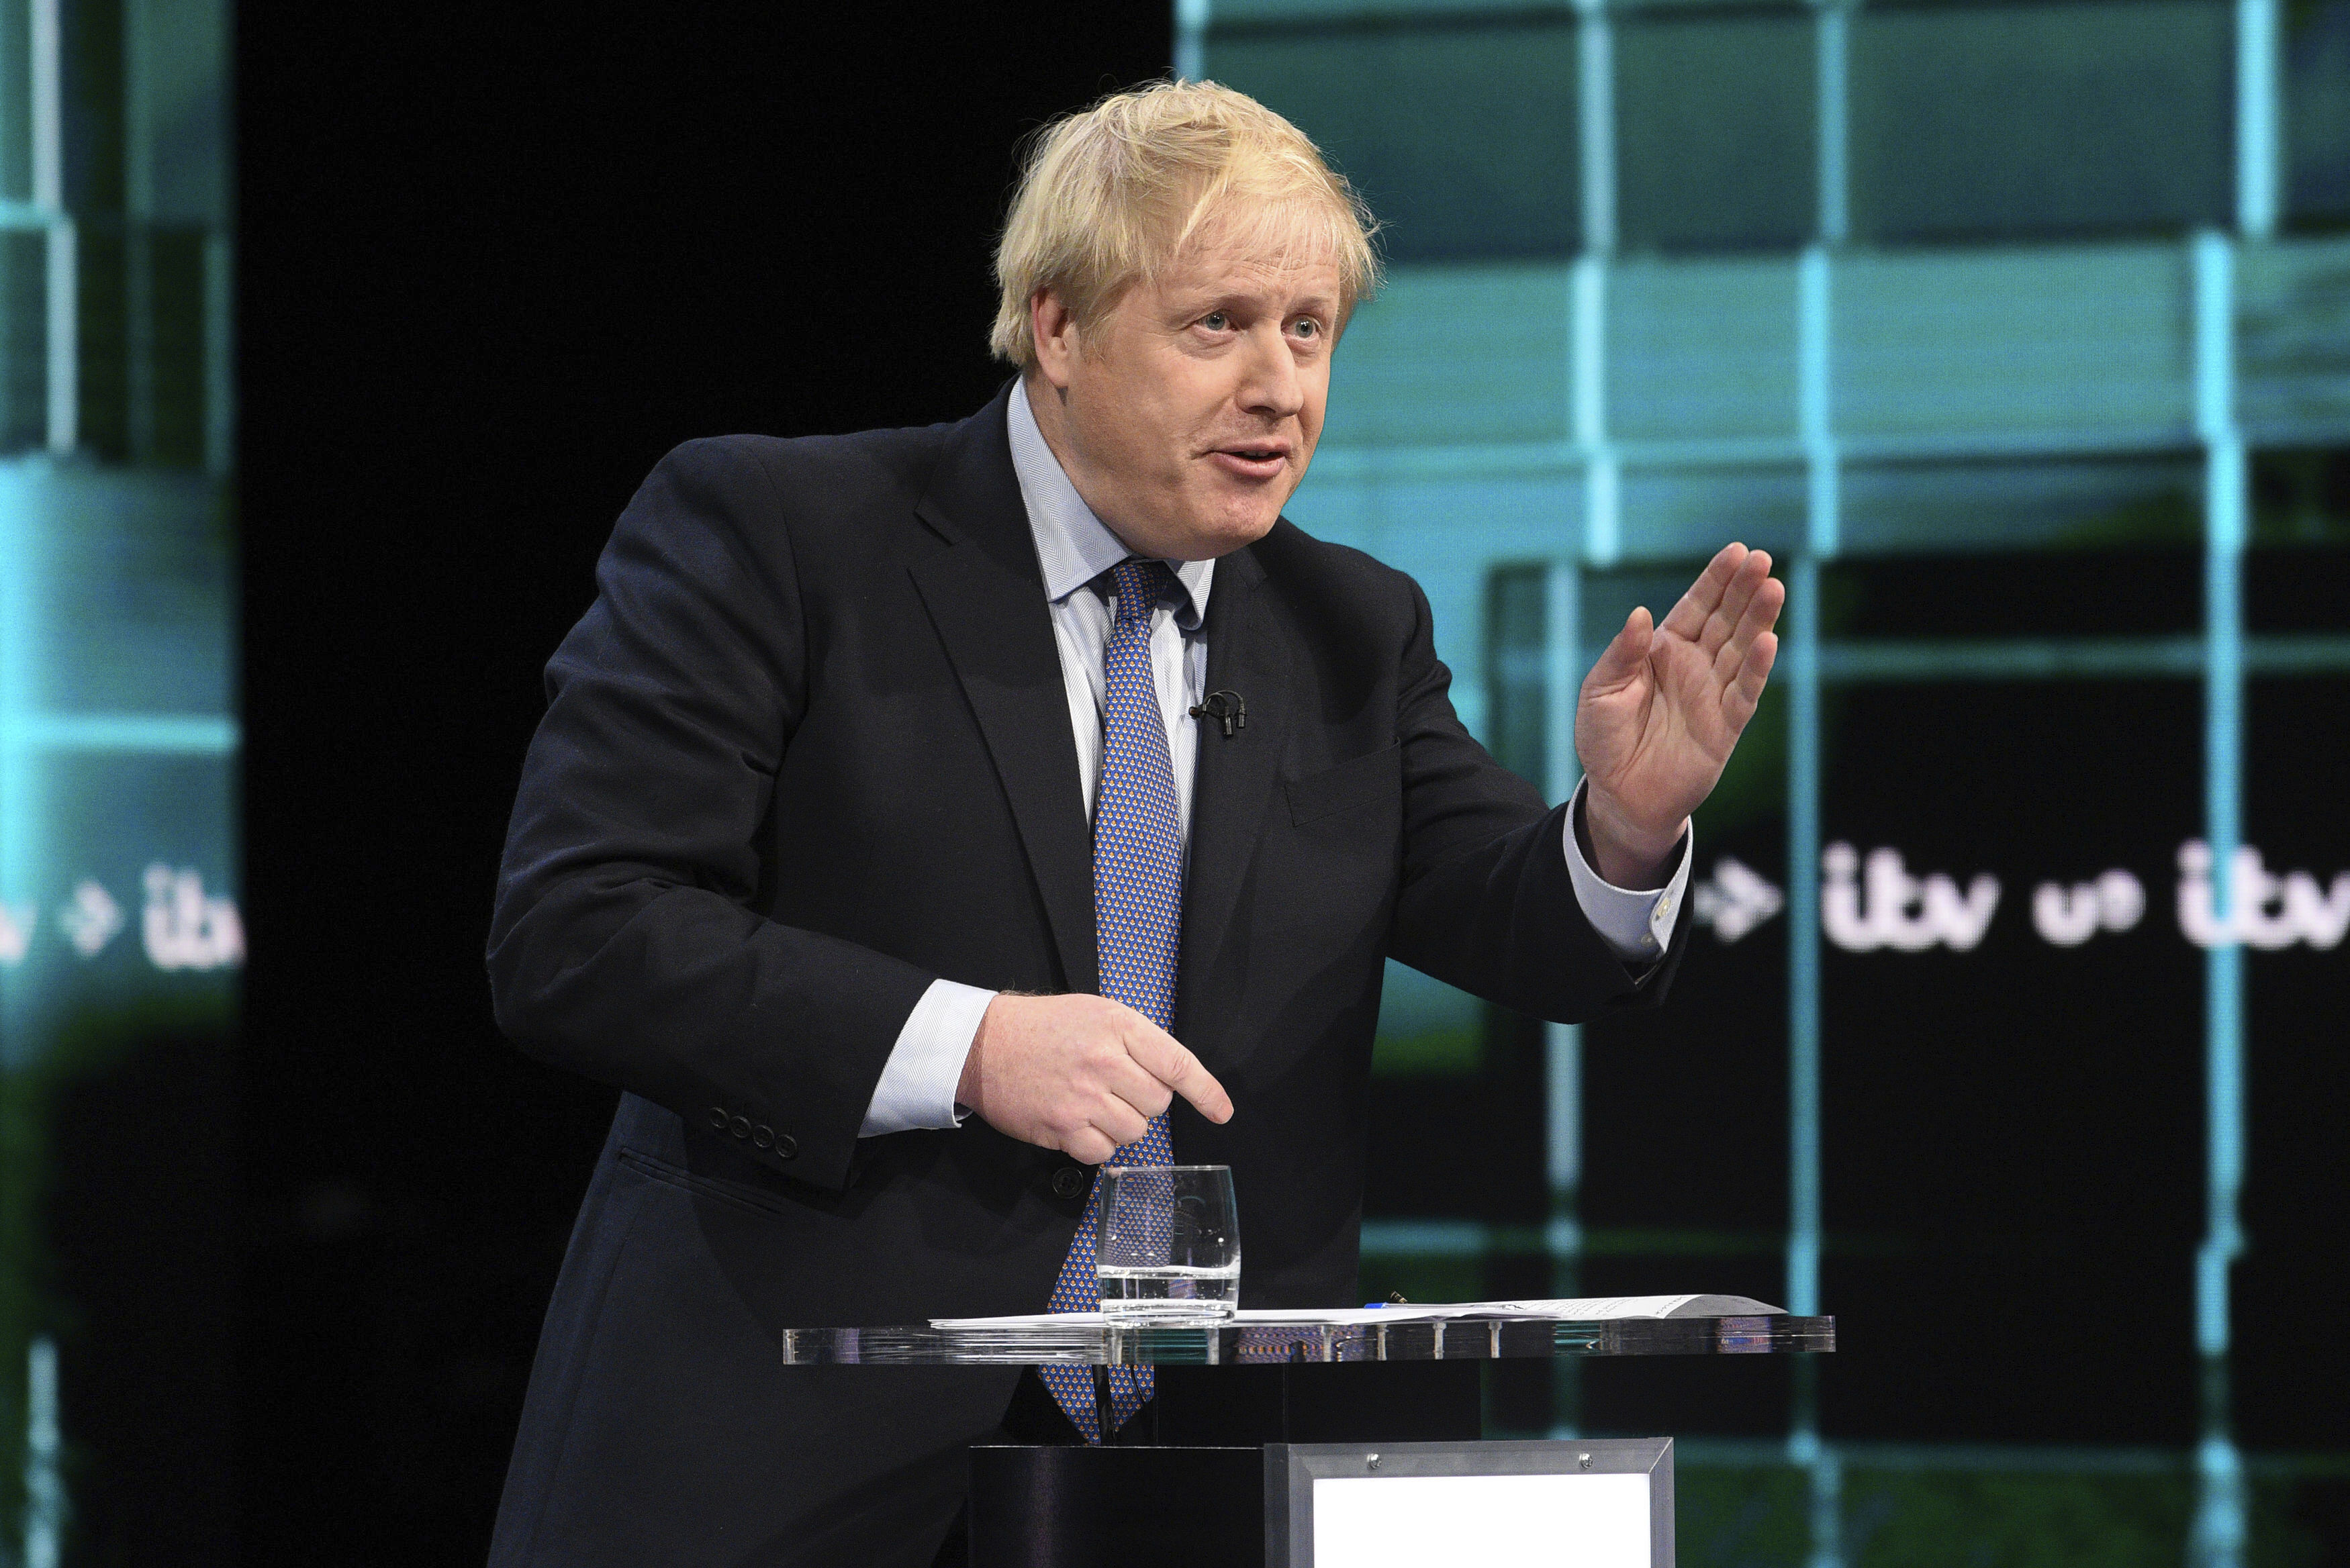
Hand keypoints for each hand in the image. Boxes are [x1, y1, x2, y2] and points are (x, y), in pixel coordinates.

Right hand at [955, 993, 1233, 1163]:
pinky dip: (1096, 1144)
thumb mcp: (1096, 1012)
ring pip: (1134, 1132)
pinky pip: (1103, 1152)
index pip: (1178, 1065)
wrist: (982, 1044)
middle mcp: (1104, 1062)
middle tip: (1113, 1086)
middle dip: (1142, 1100)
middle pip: (1158, 1104)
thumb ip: (1136, 1041)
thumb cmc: (1043, 1027)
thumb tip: (1172, 1077)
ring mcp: (1083, 1098)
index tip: (1221, 1111)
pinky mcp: (1062, 1128)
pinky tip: (1077, 1122)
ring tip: (1092, 1103)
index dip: (1207, 1092)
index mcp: (1119, 1027)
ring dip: (1120, 1124)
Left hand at [1575, 542, 1783, 887]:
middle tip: (1763, 559)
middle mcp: (1695, 667)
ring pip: (1742, 650)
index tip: (1737, 551)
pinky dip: (1756, 669)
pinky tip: (1769, 642)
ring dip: (1758, 620)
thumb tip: (1641, 614)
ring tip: (1773, 588)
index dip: (1717, 580)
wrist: (1619, 796)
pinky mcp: (1725, 728)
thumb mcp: (1599, 691)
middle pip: (1727, 620)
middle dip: (1744, 590)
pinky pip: (1744, 694)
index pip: (1697, 607)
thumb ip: (1622, 654)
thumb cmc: (1605, 739)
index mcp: (1665, 651)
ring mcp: (1713, 695)